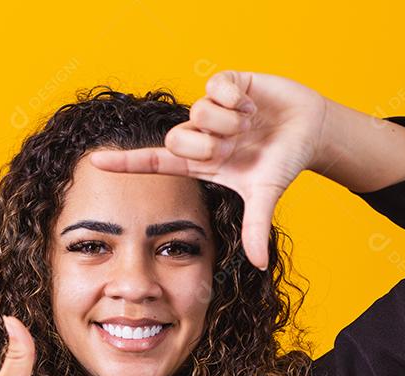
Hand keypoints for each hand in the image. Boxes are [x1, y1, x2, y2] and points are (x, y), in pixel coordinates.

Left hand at [88, 70, 327, 270]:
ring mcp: (211, 108)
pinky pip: (217, 88)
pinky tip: (252, 103)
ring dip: (230, 122)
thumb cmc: (282, 162)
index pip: (154, 162)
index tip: (95, 162)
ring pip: (199, 112)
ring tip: (250, 124)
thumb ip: (255, 227)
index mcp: (200, 162)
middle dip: (210, 145)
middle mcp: (200, 134)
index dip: (126, 163)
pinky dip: (238, 98)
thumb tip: (259, 264)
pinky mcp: (226, 82)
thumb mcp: (265, 194)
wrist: (310, 128)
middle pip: (177, 139)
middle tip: (236, 145)